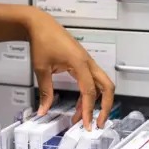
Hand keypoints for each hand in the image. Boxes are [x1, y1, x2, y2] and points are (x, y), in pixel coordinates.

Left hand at [27, 9, 114, 130]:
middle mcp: (88, 63)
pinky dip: (88, 95)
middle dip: (106, 107)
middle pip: (107, 87)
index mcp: (80, 63)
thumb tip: (44, 110)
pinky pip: (92, 81)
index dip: (89, 110)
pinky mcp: (83, 63)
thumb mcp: (42, 69)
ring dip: (96, 103)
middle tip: (98, 123)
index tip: (86, 124)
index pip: (90, 91)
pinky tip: (79, 106)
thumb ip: (45, 92)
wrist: (41, 25)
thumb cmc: (42, 41)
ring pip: (101, 85)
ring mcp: (87, 62)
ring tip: (83, 118)